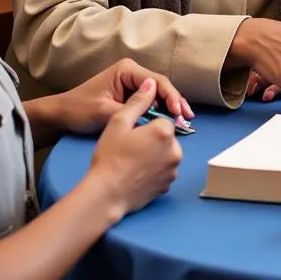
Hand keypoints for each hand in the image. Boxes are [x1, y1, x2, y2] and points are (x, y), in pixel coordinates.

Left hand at [55, 58, 193, 134]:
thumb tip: (157, 111)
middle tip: (188, 119)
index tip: (179, 114)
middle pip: (161, 86)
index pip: (157, 81)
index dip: (171, 97)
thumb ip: (132, 109)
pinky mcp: (129, 95)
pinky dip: (159, 111)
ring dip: (169, 107)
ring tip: (183, 122)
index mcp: (127, 70)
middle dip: (175, 102)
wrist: (60, 116)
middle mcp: (132, 72)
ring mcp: (131, 83)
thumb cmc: (79, 110)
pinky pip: (149, 102)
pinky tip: (168, 121)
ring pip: (158, 94)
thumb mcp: (105, 112)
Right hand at [85, 79, 182, 219]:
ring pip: (166, 154)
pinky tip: (137, 173)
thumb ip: (138, 101)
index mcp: (165, 132)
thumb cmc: (110, 157)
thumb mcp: (118, 122)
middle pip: (167, 137)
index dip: (146, 125)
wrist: (105, 195)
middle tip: (131, 148)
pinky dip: (154, 170)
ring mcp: (173, 171)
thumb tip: (151, 84)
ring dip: (155, 155)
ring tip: (133, 161)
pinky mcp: (167, 186)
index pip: (162, 119)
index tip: (132, 134)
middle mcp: (175, 151)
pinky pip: (164, 171)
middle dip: (153, 139)